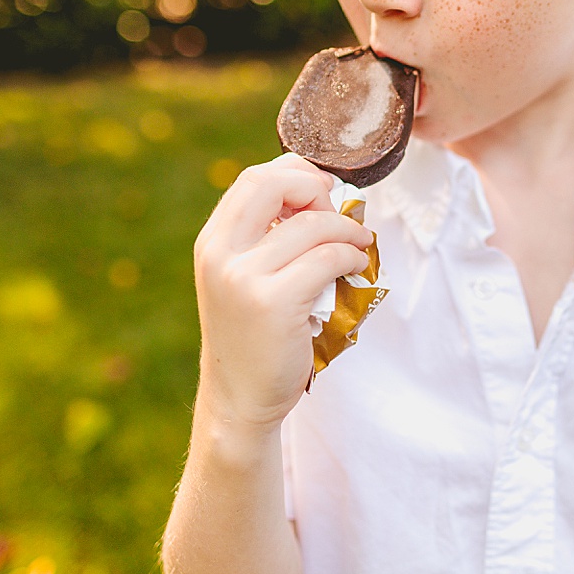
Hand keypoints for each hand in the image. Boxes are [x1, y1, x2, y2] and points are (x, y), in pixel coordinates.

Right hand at [193, 152, 373, 429]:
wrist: (239, 400)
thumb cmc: (253, 338)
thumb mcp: (242, 279)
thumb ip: (265, 239)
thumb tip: (317, 194)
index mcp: (212, 243)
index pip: (252, 179)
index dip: (294, 173)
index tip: (322, 190)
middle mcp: (221, 254)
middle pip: (272, 184)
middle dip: (315, 187)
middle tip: (339, 208)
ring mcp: (244, 279)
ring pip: (312, 225)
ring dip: (347, 229)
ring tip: (360, 243)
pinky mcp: (274, 303)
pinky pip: (327, 259)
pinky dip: (351, 256)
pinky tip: (355, 266)